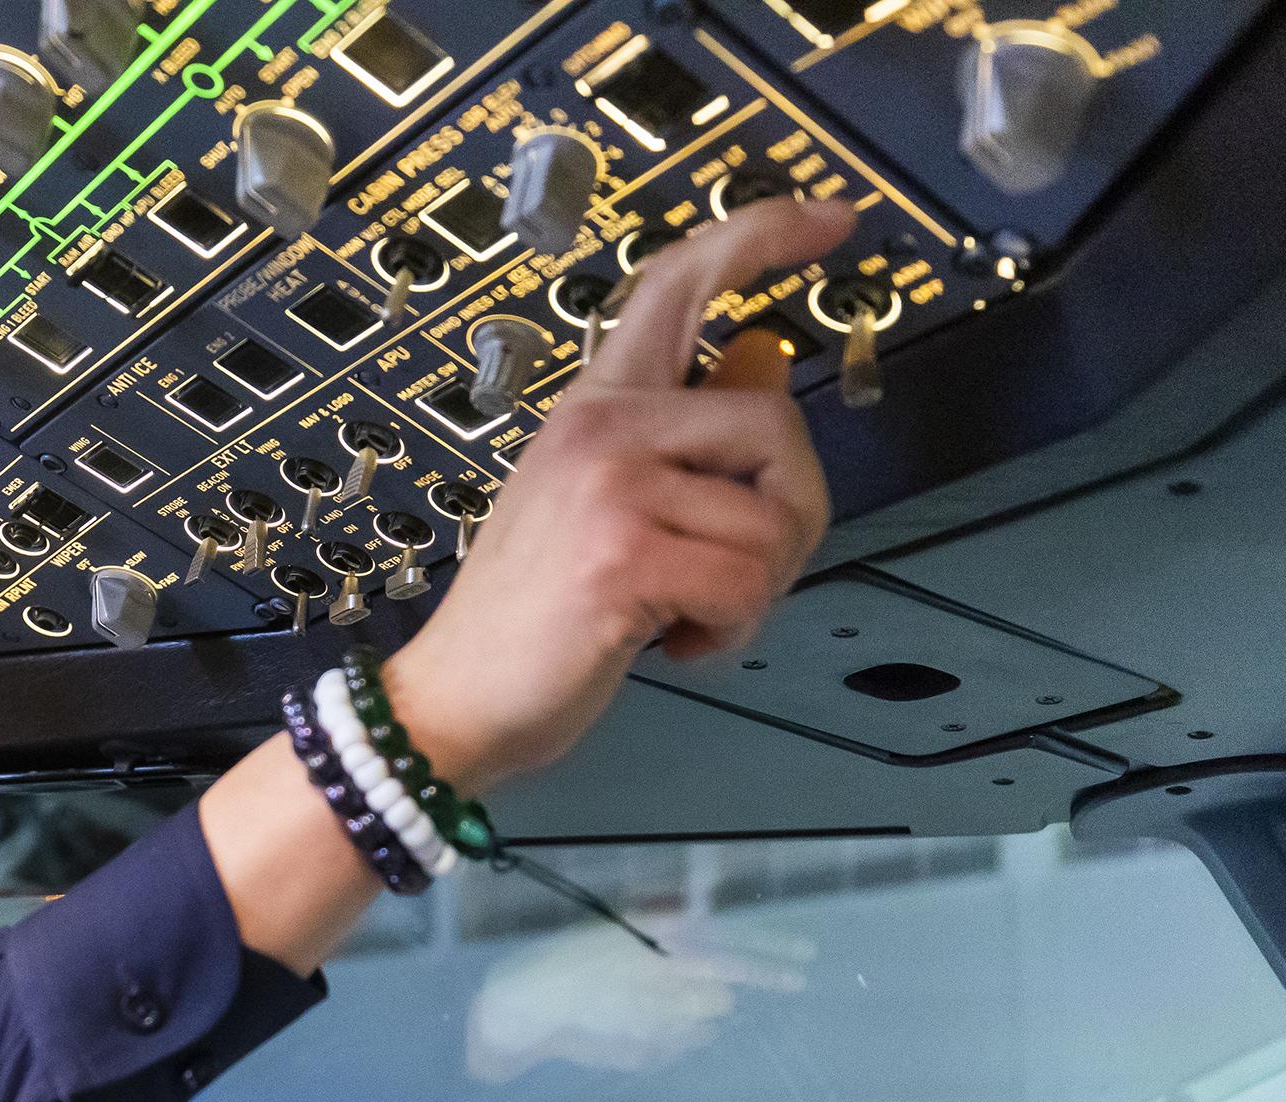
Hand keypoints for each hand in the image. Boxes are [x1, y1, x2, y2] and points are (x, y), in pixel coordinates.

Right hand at [385, 195, 855, 793]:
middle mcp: (601, 428)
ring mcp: (610, 488)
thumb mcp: (608, 504)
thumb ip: (686, 435)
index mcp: (595, 406)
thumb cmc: (533, 617)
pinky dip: (730, 630)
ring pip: (773, 522)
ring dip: (754, 592)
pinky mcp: (624, 556)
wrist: (454, 699)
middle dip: (791, 516)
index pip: (680, 283)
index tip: (830, 218)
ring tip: (683, 614)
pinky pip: (748, 582)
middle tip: (738, 572)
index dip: (763, 236)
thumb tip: (765, 358)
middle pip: (775, 428)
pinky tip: (675, 642)